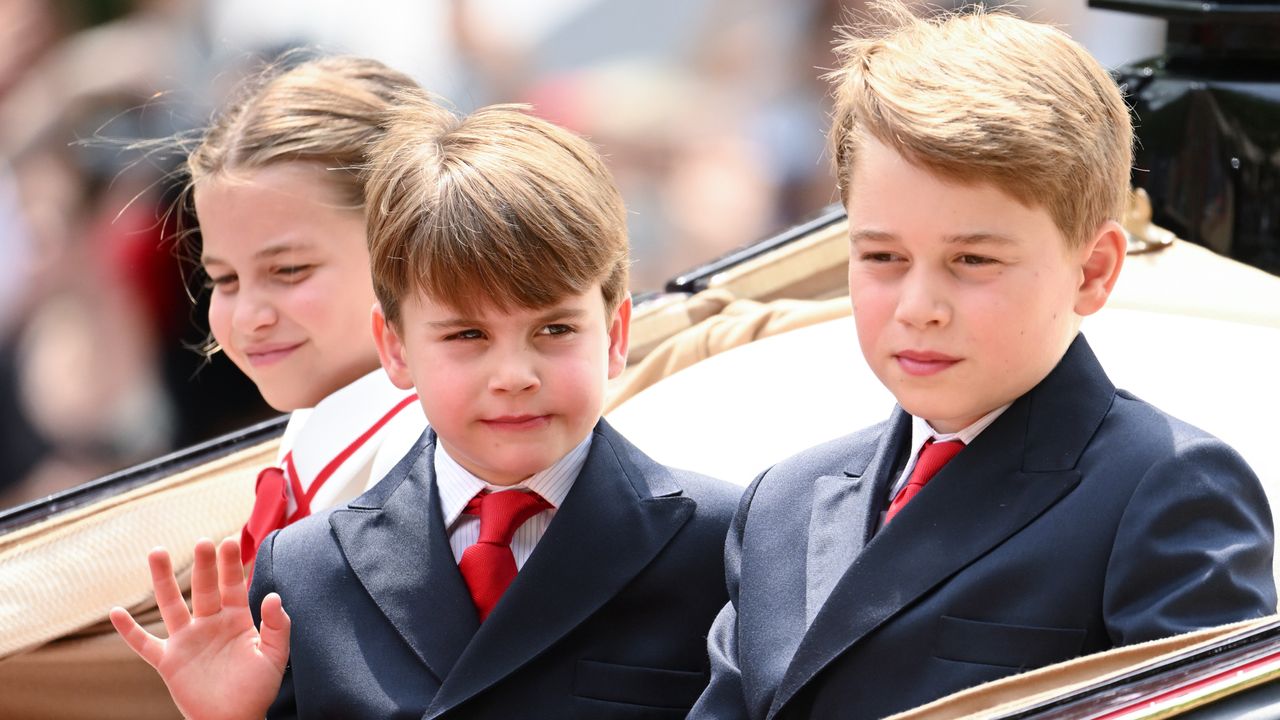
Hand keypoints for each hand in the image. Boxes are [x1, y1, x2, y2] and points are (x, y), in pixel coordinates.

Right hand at [110, 537, 289, 719]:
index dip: (230, 565)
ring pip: (171, 605)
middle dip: (202, 566)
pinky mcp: (169, 661)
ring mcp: (187, 641)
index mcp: (236, 620)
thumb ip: (278, 626)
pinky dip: (129, 630)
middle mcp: (209, 624)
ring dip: (163, 580)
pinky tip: (116, 612)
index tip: (228, 542)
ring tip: (156, 552)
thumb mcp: (274, 656)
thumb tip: (273, 596)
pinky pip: (144, 644)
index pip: (233, 586)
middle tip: (201, 542)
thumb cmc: (257, 689)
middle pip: (203, 588)